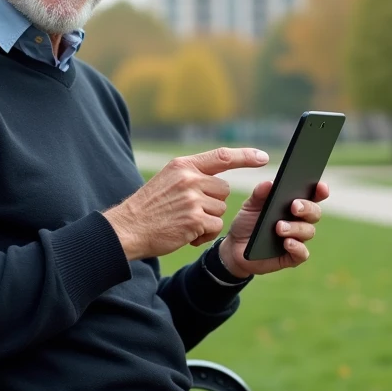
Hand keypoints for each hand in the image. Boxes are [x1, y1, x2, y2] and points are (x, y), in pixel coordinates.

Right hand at [104, 148, 269, 260]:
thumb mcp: (168, 180)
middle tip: (189, 211)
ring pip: (220, 210)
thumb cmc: (149, 207)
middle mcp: (189, 179)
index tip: (263, 157)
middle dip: (213, 203)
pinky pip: (215, 227)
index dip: (245, 156)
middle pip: (224, 190)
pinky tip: (186, 234)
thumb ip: (191, 176)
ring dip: (208, 220)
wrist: (128, 228)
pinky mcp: (194, 220)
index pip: (222, 156)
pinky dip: (204, 234)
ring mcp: (192, 199)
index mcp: (183, 165)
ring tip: (184, 222)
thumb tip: (220, 180)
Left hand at [219, 180, 329, 277]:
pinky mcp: (292, 257)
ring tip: (279, 227)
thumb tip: (270, 183)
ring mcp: (298, 239)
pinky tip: (287, 243)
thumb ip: (259, 193)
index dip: (321, 190)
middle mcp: (300, 221)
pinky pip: (302, 253)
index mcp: (294, 204)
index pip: (313, 195)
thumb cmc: (248, 223)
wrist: (235, 247)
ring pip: (308, 232)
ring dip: (296, 228)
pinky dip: (297, 247)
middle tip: (294, 206)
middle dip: (307, 208)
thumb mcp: (250, 205)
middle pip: (314, 213)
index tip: (320, 186)